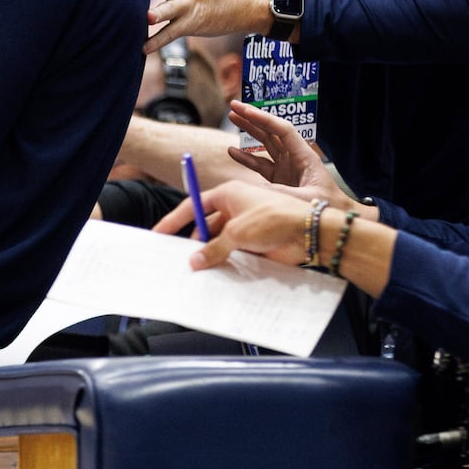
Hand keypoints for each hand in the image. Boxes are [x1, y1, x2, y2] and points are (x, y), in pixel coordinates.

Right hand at [151, 179, 308, 269]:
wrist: (309, 232)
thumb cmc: (274, 219)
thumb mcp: (237, 233)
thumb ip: (213, 248)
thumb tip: (195, 261)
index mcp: (228, 194)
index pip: (194, 205)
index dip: (175, 219)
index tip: (159, 232)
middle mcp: (235, 208)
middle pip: (206, 225)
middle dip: (194, 241)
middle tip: (179, 258)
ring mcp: (246, 226)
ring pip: (220, 242)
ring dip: (211, 254)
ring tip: (197, 270)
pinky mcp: (256, 243)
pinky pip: (234, 254)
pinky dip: (226, 263)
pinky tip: (216, 274)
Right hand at [224, 101, 376, 217]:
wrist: (334, 219)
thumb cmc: (326, 208)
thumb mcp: (305, 200)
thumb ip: (282, 193)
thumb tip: (257, 188)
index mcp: (304, 156)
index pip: (282, 130)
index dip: (264, 119)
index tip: (246, 110)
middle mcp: (294, 157)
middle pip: (271, 131)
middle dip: (252, 118)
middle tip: (234, 106)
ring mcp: (286, 166)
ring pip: (264, 143)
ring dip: (248, 131)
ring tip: (232, 118)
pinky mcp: (279, 178)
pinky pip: (259, 163)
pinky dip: (245, 158)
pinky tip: (232, 150)